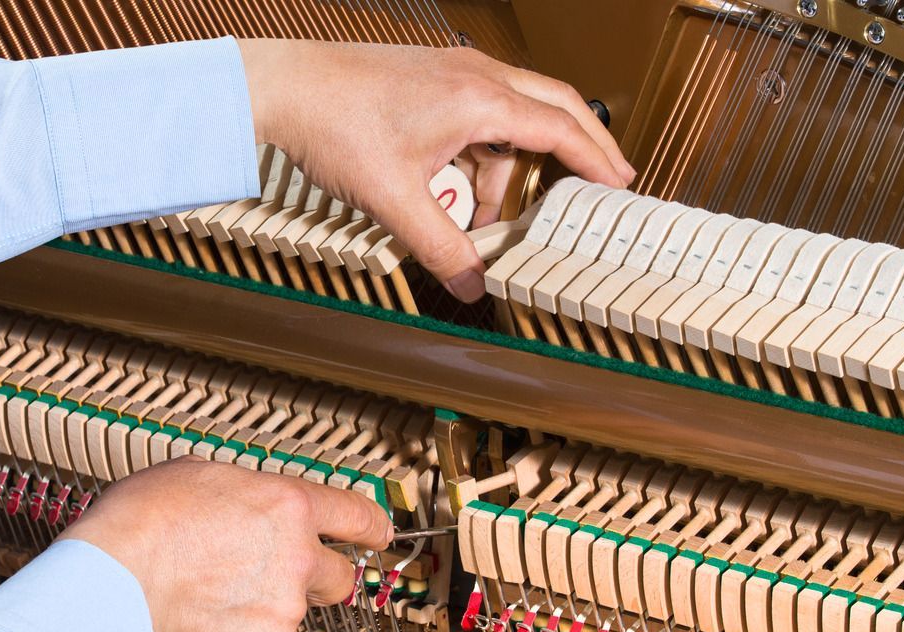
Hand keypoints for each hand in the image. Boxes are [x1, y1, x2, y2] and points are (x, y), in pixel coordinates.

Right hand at [61, 458, 392, 631]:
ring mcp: (284, 606)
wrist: (109, 581)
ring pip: (294, 612)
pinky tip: (205, 620)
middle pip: (341, 575)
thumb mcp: (199, 476)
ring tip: (212, 595)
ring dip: (267, 607)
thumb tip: (251, 502)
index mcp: (287, 505)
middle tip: (282, 577)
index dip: (372, 527)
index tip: (379, 535)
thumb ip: (246, 493)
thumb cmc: (139, 524)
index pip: (355, 515)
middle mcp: (297, 556)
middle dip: (321, 578)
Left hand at [236, 38, 633, 301]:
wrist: (280, 84)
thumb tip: (474, 287)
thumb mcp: (395, 201)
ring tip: (497, 216)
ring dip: (518, 164)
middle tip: (610, 182)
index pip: (562, 130)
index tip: (623, 188)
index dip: (599, 162)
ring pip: (518, 114)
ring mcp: (456, 72)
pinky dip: (489, 152)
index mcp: (479, 99)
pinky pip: (485, 114)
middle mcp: (477, 76)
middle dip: (586, 147)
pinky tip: (464, 189)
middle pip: (557, 106)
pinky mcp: (436, 78)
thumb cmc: (332, 124)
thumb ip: (443, 248)